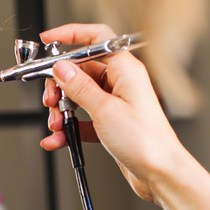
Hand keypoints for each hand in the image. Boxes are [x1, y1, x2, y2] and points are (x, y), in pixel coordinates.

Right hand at [39, 24, 209, 209]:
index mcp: (125, 69)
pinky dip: (69, 127)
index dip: (71, 35)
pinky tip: (58, 138)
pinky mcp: (111, 122)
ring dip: (62, 109)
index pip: (96, 38)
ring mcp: (116, 102)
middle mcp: (121, 82)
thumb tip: (61, 68)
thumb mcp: (105, 110)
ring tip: (56, 123)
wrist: (161, 174)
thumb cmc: (146, 142)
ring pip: (79, 95)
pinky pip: (83, 117)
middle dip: (60, 84)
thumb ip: (79, 87)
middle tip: (50, 97)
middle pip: (80, 70)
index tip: (49, 39)